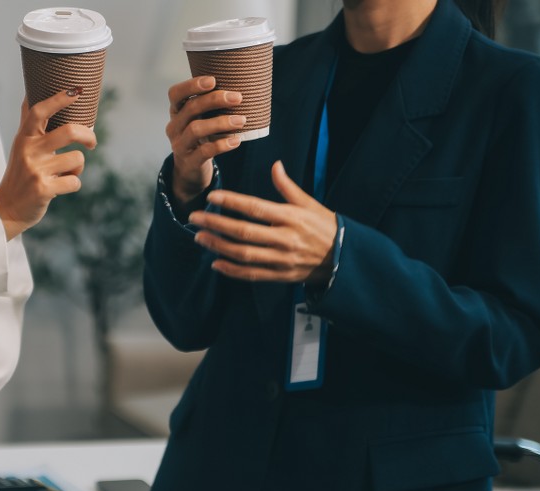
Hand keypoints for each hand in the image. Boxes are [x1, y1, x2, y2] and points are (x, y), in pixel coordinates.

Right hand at [0, 90, 97, 239]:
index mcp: (24, 138)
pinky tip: (61, 187)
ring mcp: (36, 171)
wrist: (6, 208)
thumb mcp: (20, 145)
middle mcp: (28, 151)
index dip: (59, 99)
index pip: (39, 111)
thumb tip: (29, 91)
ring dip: (77, 167)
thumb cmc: (19, 174)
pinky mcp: (44, 190)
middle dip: (87, 135)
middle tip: (91, 142)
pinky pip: (75, 181)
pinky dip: (73, 184)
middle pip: (69, 132)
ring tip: (65, 172)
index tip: (76, 91)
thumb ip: (28, 121)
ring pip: (77, 159)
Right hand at [166, 76, 244, 203]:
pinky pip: (205, 152)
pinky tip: (236, 140)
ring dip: (221, 123)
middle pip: (190, 109)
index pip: (175, 94)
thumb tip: (239, 86)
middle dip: (214, 100)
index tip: (213, 80)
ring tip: (241, 120)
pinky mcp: (189, 161)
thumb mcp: (198, 119)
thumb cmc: (200, 137)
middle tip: (237, 97)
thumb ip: (209, 105)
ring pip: (196, 129)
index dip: (191, 85)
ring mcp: (180, 145)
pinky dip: (222, 144)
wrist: (189, 169)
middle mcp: (174, 127)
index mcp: (176, 112)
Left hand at [189, 161, 337, 283]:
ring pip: (244, 254)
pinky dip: (232, 270)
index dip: (232, 202)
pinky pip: (252, 274)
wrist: (345, 259)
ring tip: (200, 238)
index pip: (255, 208)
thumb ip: (288, 187)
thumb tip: (275, 165)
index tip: (212, 197)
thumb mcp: (310, 204)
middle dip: (216, 224)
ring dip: (218, 247)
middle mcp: (285, 239)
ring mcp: (281, 260)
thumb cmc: (325, 227)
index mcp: (291, 217)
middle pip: (244, 232)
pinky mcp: (280, 275)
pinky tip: (215, 263)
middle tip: (195, 218)